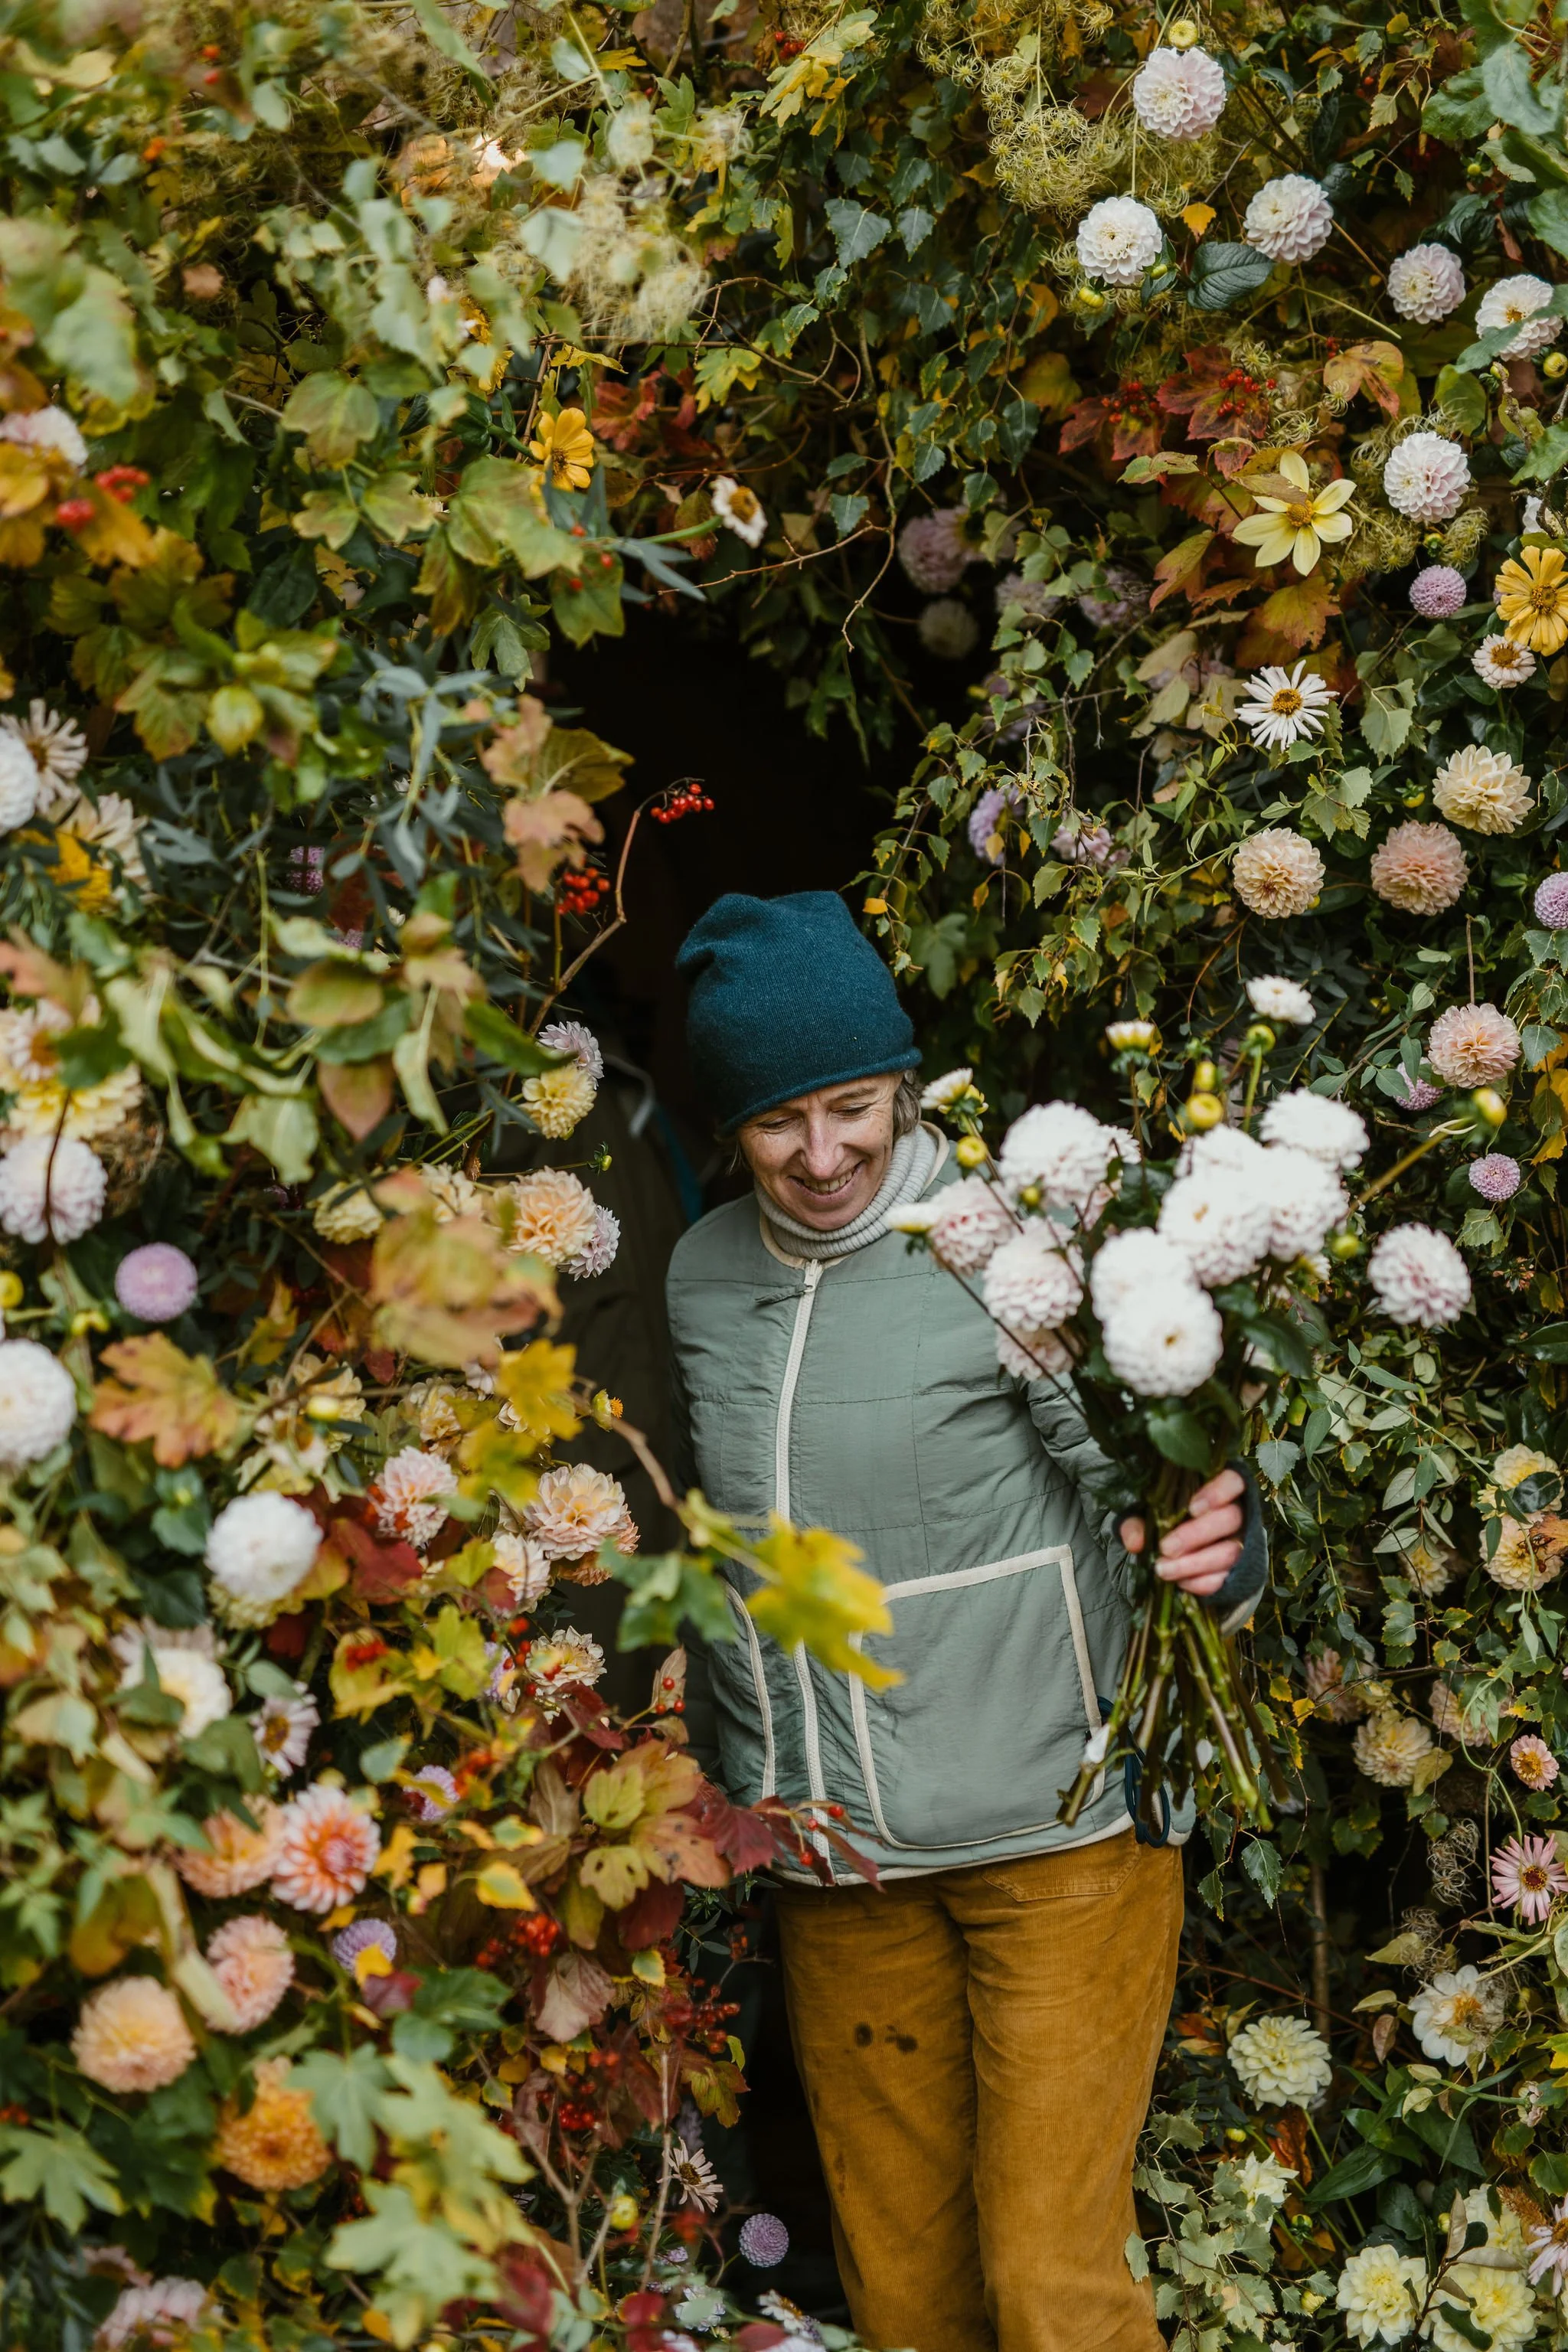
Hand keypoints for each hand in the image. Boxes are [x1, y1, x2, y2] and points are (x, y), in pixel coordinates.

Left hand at [1118, 1467, 1245, 1598]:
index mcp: (1220, 1489)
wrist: (1176, 1551)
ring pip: (1230, 1552)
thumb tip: (1136, 1542)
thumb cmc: (1165, 1521)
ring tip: (1164, 1570)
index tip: (1192, 1508)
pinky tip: (1180, 1582)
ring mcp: (1243, 1542)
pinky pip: (1227, 1577)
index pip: (1233, 1481)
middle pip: (1230, 1519)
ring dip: (1195, 1564)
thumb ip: (1138, 1522)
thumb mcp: (1146, 1515)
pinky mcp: (1239, 1569)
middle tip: (1166, 1548)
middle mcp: (1238, 1512)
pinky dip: (1203, 1582)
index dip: (1218, 1492)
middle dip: (1196, 1535)